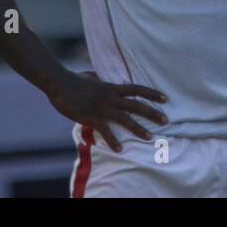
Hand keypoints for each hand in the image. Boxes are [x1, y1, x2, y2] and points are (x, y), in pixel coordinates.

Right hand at [46, 71, 168, 153]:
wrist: (60, 83)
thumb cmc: (74, 80)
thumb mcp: (91, 77)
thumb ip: (99, 79)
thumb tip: (99, 77)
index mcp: (112, 87)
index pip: (137, 89)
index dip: (152, 94)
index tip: (166, 99)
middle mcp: (111, 97)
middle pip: (137, 105)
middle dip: (152, 113)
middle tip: (166, 121)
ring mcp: (102, 108)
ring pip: (125, 119)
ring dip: (138, 129)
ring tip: (150, 137)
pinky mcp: (91, 117)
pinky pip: (105, 130)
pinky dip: (113, 140)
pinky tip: (120, 149)